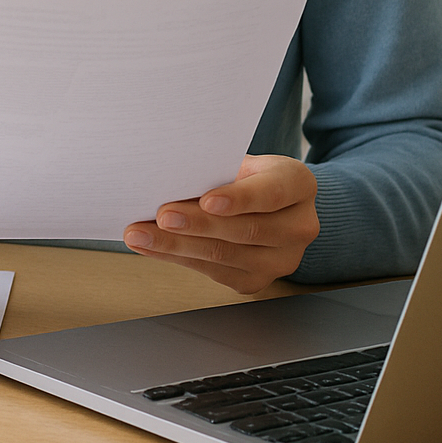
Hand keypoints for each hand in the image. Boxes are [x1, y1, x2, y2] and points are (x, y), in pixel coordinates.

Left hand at [123, 155, 318, 293]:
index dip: (239, 198)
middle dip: (197, 224)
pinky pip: (215, 272)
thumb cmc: (248, 176)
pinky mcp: (258, 280)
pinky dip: (178, 258)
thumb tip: (171, 176)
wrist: (270, 205)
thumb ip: (218, 169)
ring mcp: (282, 259)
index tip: (206, 200)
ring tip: (141, 233)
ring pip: (226, 256)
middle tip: (160, 216)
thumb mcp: (242, 162)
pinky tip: (152, 246)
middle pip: (246, 229)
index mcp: (299, 184)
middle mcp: (299, 225)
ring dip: (177, 245)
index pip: (272, 193)